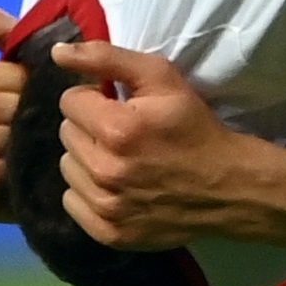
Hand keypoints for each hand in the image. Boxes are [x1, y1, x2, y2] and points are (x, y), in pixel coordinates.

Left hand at [51, 38, 281, 252]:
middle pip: (66, 134)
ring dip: (87, 158)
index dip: (94, 98)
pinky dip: (87, 191)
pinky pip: (71, 201)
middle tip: (123, 132)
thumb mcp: (162, 78)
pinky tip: (116, 185)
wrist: (229, 186)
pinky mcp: (108, 232)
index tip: (118, 106)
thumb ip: (107, 58)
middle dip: (90, 127)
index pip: (69, 102)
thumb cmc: (194, 126)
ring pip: (67, 167)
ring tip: (120, 158)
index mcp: (116, 130)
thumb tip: (57, 53)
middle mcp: (105, 171)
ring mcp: (105, 207)